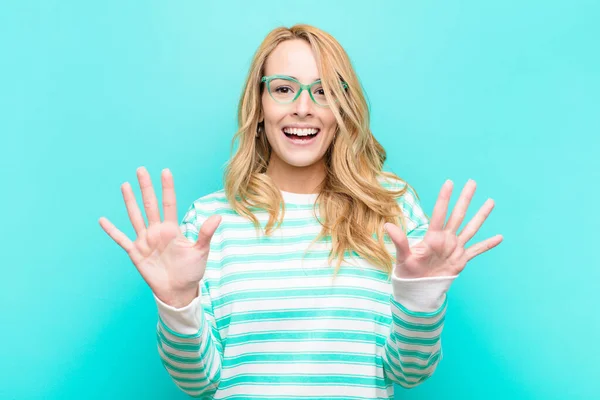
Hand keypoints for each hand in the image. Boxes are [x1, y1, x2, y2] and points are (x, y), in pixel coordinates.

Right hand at [98, 167, 221, 307]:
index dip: (167, 188)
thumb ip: (205, 234)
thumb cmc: (191, 271)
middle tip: (141, 169)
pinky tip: (102, 220)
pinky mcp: (136, 253)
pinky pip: (121, 240)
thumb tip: (218, 217)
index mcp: (172, 229)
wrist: (179, 291)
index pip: (169, 203)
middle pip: (150, 205)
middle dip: (146, 187)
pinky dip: (112, 231)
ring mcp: (145, 241)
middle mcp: (157, 231)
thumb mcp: (201, 251)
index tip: (165, 171)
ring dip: (130, 202)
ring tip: (125, 185)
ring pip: (135, 217)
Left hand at [384, 179, 502, 278]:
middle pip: (458, 215)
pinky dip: (487, 244)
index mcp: (433, 237)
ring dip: (481, 216)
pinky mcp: (461, 260)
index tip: (449, 182)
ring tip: (490, 201)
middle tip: (472, 182)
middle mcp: (446, 238)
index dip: (444, 198)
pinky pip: (477, 250)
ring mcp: (455, 248)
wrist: (418, 287)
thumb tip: (387, 226)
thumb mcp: (402, 256)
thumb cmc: (408, 271)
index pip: (439, 213)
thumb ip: (399, 241)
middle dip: (465, 199)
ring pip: (471, 228)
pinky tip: (499, 237)